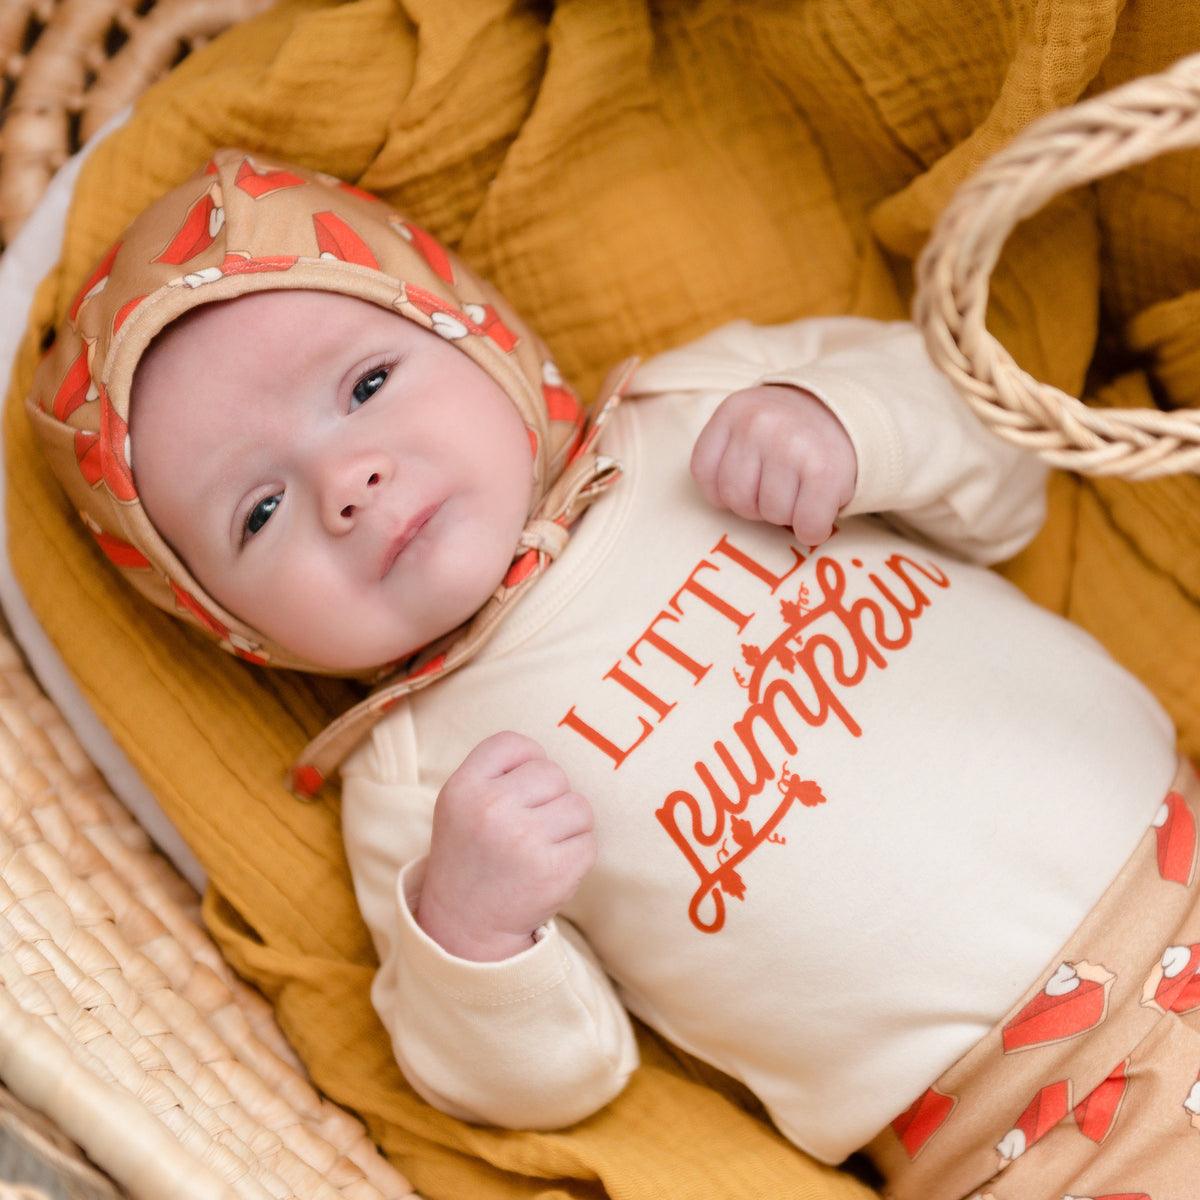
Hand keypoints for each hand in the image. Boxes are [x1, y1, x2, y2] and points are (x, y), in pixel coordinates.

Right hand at [416, 732, 596, 961]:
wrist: (465, 924)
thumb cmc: (473, 854)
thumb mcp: (461, 804)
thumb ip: (497, 772)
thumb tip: (549, 759)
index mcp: (463, 788)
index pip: (513, 743)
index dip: (525, 761)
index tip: (518, 789)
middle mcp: (491, 809)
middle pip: (554, 773)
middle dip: (551, 797)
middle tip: (529, 826)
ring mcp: (524, 840)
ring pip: (579, 806)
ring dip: (569, 826)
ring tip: (541, 846)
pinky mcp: (554, 871)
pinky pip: (589, 841)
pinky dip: (577, 854)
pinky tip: (550, 867)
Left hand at [690, 384, 857, 546]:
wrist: (852, 412)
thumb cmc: (792, 430)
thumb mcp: (750, 422)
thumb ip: (727, 453)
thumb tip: (723, 504)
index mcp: (733, 412)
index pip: (704, 474)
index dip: (723, 492)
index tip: (749, 483)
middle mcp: (758, 424)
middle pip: (736, 500)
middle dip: (758, 505)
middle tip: (782, 487)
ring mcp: (790, 445)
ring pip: (772, 515)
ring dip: (789, 514)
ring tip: (804, 488)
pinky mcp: (824, 470)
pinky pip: (807, 525)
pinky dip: (814, 529)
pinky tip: (820, 508)